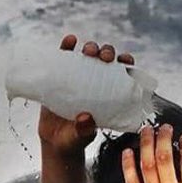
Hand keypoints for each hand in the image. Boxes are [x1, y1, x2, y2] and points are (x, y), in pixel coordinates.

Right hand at [37, 34, 135, 158]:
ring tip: (88, 50)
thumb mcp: (81, 136)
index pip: (122, 73)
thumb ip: (84, 129)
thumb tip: (85, 118)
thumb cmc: (74, 139)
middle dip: (107, 52)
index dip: (126, 63)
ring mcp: (77, 78)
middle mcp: (95, 83)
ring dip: (90, 48)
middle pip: (105, 60)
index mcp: (108, 94)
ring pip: (86, 56)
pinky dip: (67, 47)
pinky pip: (63, 59)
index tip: (125, 60)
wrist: (55, 141)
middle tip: (104, 57)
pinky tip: (69, 41)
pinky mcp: (59, 78)